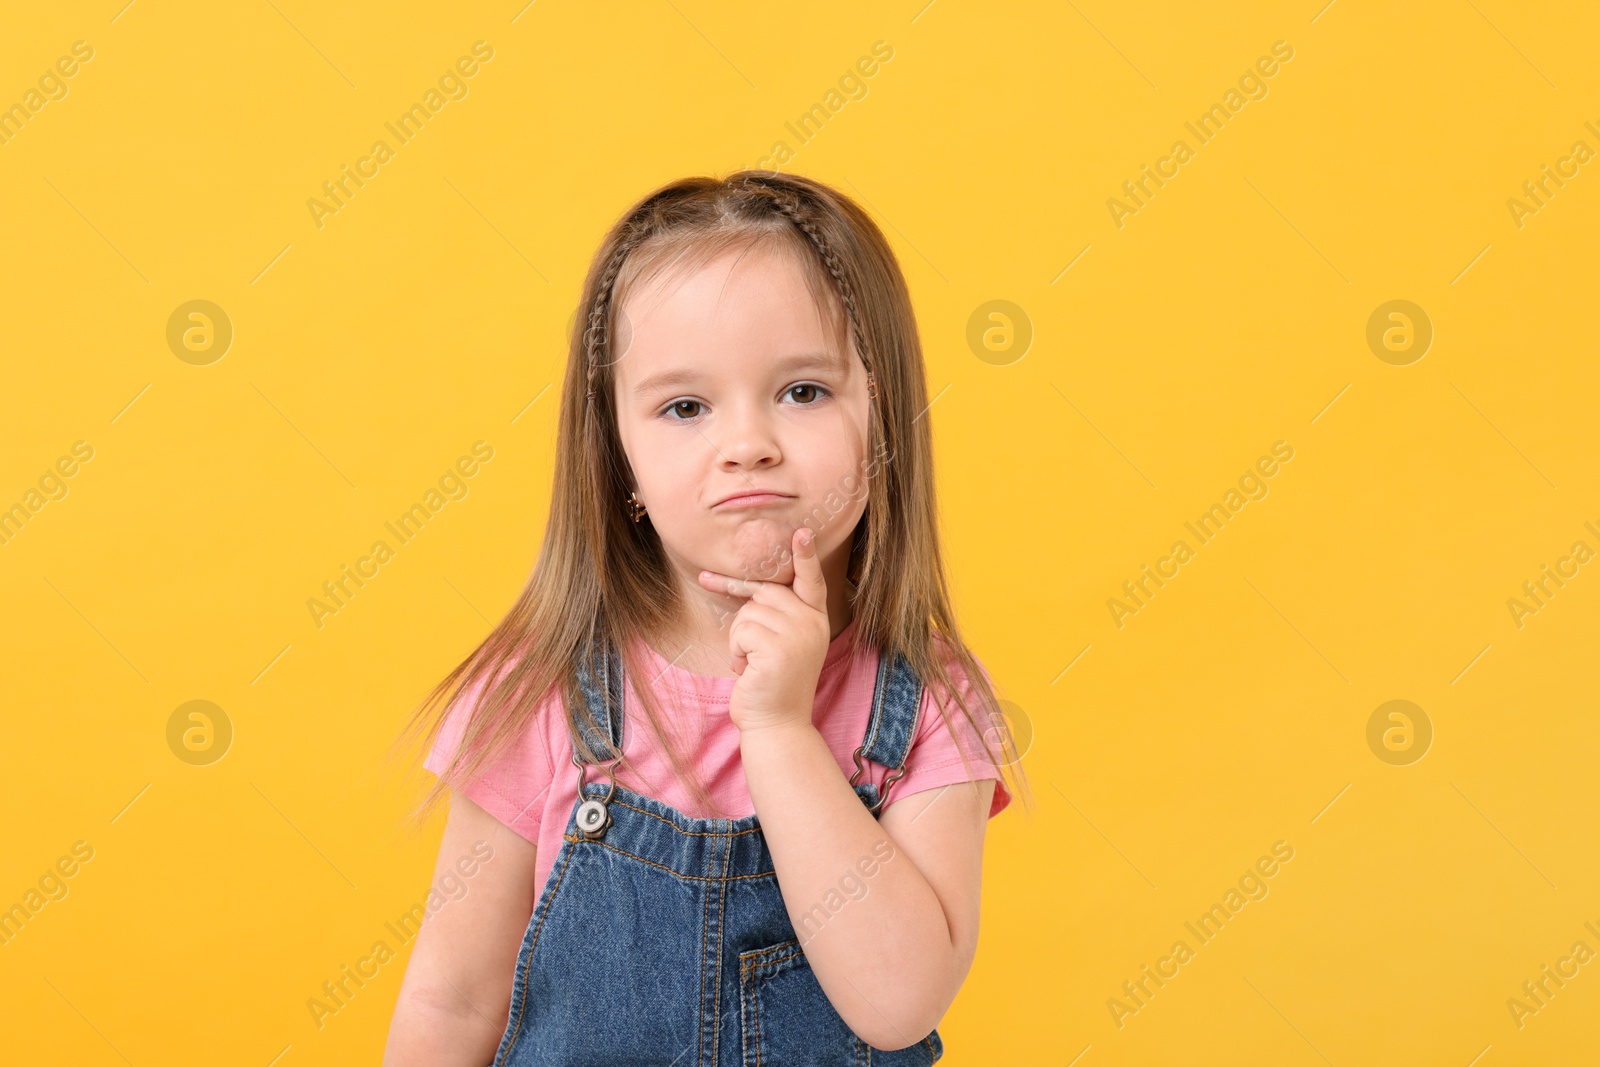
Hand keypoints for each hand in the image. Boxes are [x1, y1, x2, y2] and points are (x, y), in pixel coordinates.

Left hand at [696, 526, 830, 733]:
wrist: (776, 724)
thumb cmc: (771, 682)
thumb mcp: (780, 642)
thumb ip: (774, 613)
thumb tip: (745, 586)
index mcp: (815, 619)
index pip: (811, 581)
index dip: (805, 555)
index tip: (802, 531)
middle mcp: (811, 624)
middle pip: (764, 592)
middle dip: (742, 612)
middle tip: (744, 645)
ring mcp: (797, 636)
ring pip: (748, 613)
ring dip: (738, 639)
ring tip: (752, 663)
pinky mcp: (778, 650)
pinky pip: (740, 631)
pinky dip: (735, 652)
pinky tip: (747, 671)